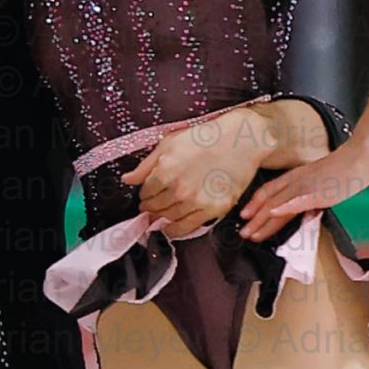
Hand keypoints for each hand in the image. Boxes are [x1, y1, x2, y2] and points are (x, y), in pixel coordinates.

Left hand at [122, 110, 275, 240]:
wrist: (240, 141)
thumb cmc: (205, 138)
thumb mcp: (170, 143)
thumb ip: (146, 165)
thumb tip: (127, 179)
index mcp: (165, 171)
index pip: (145, 192)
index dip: (144, 194)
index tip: (146, 196)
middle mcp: (179, 189)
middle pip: (155, 208)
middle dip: (150, 208)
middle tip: (150, 208)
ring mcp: (196, 201)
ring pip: (169, 219)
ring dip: (161, 219)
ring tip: (159, 217)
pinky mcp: (213, 210)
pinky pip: (187, 228)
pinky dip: (175, 230)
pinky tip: (170, 228)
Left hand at [237, 135, 368, 237]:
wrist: (360, 156)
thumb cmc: (346, 168)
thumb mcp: (321, 181)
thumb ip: (311, 196)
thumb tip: (306, 213)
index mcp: (296, 176)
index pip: (269, 190)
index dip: (254, 203)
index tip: (245, 216)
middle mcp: (296, 181)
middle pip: (269, 201)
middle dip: (254, 220)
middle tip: (243, 233)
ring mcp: (306, 186)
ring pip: (278, 204)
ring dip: (263, 220)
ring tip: (251, 234)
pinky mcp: (318, 192)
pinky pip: (297, 200)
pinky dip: (284, 207)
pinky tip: (273, 214)